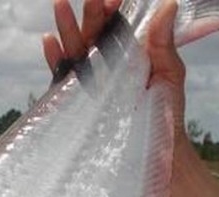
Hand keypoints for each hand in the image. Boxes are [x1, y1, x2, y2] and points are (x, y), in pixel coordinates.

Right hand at [43, 0, 218, 196]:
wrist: (156, 159)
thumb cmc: (166, 118)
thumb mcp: (169, 77)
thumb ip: (164, 43)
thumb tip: (168, 5)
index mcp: (127, 59)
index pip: (116, 28)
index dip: (111, 11)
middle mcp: (105, 70)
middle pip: (93, 37)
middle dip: (89, 15)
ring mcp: (89, 87)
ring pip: (75, 53)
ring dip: (67, 29)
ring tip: (60, 4)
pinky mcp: (76, 106)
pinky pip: (62, 81)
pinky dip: (54, 60)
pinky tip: (48, 42)